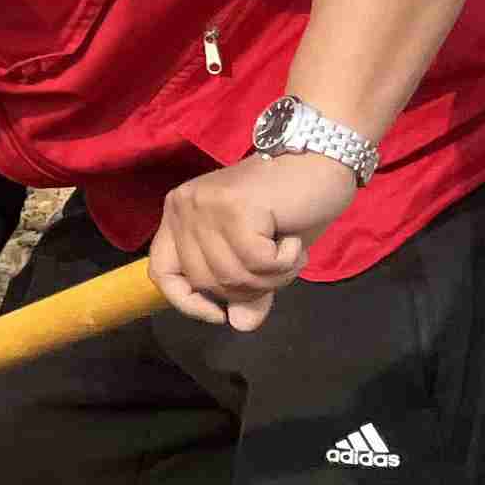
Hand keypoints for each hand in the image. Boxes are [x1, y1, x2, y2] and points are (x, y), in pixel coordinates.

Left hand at [151, 152, 355, 331]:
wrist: (322, 159)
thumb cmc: (291, 206)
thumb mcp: (264, 256)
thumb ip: (248, 288)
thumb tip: (240, 325)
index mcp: (178, 217)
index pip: (162, 273)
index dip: (186, 302)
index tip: (218, 315)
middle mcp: (183, 207)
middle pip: (205, 281)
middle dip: (249, 287)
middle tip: (278, 263)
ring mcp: (205, 204)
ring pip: (232, 276)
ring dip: (273, 276)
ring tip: (288, 250)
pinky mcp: (233, 207)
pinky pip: (257, 263)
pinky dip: (285, 262)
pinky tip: (292, 240)